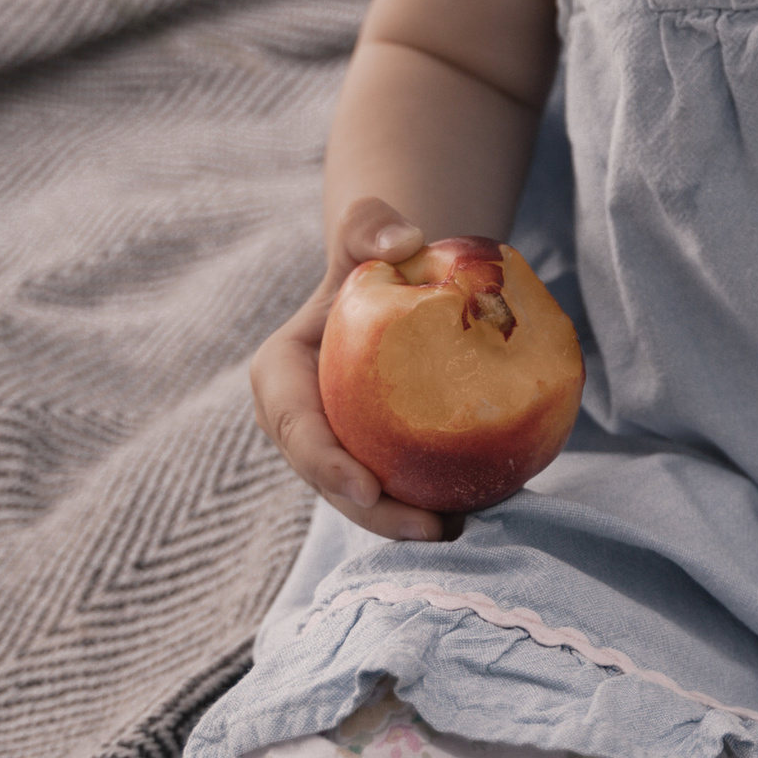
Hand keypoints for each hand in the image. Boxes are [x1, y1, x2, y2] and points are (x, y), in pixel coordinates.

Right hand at [248, 195, 450, 542]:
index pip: (298, 428)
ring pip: (365, 496)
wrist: (394, 282)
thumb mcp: (365, 232)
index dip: (326, 465)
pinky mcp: (374, 454)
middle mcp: (300, 423)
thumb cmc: (374, 257)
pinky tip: (478, 511)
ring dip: (404, 523)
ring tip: (458, 531)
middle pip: (331, 480)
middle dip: (374, 514)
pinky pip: (399, 485)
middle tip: (433, 529)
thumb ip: (370, 226)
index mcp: (279, 377)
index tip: (367, 487)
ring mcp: (336, 444)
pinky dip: (431, 503)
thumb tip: (403, 243)